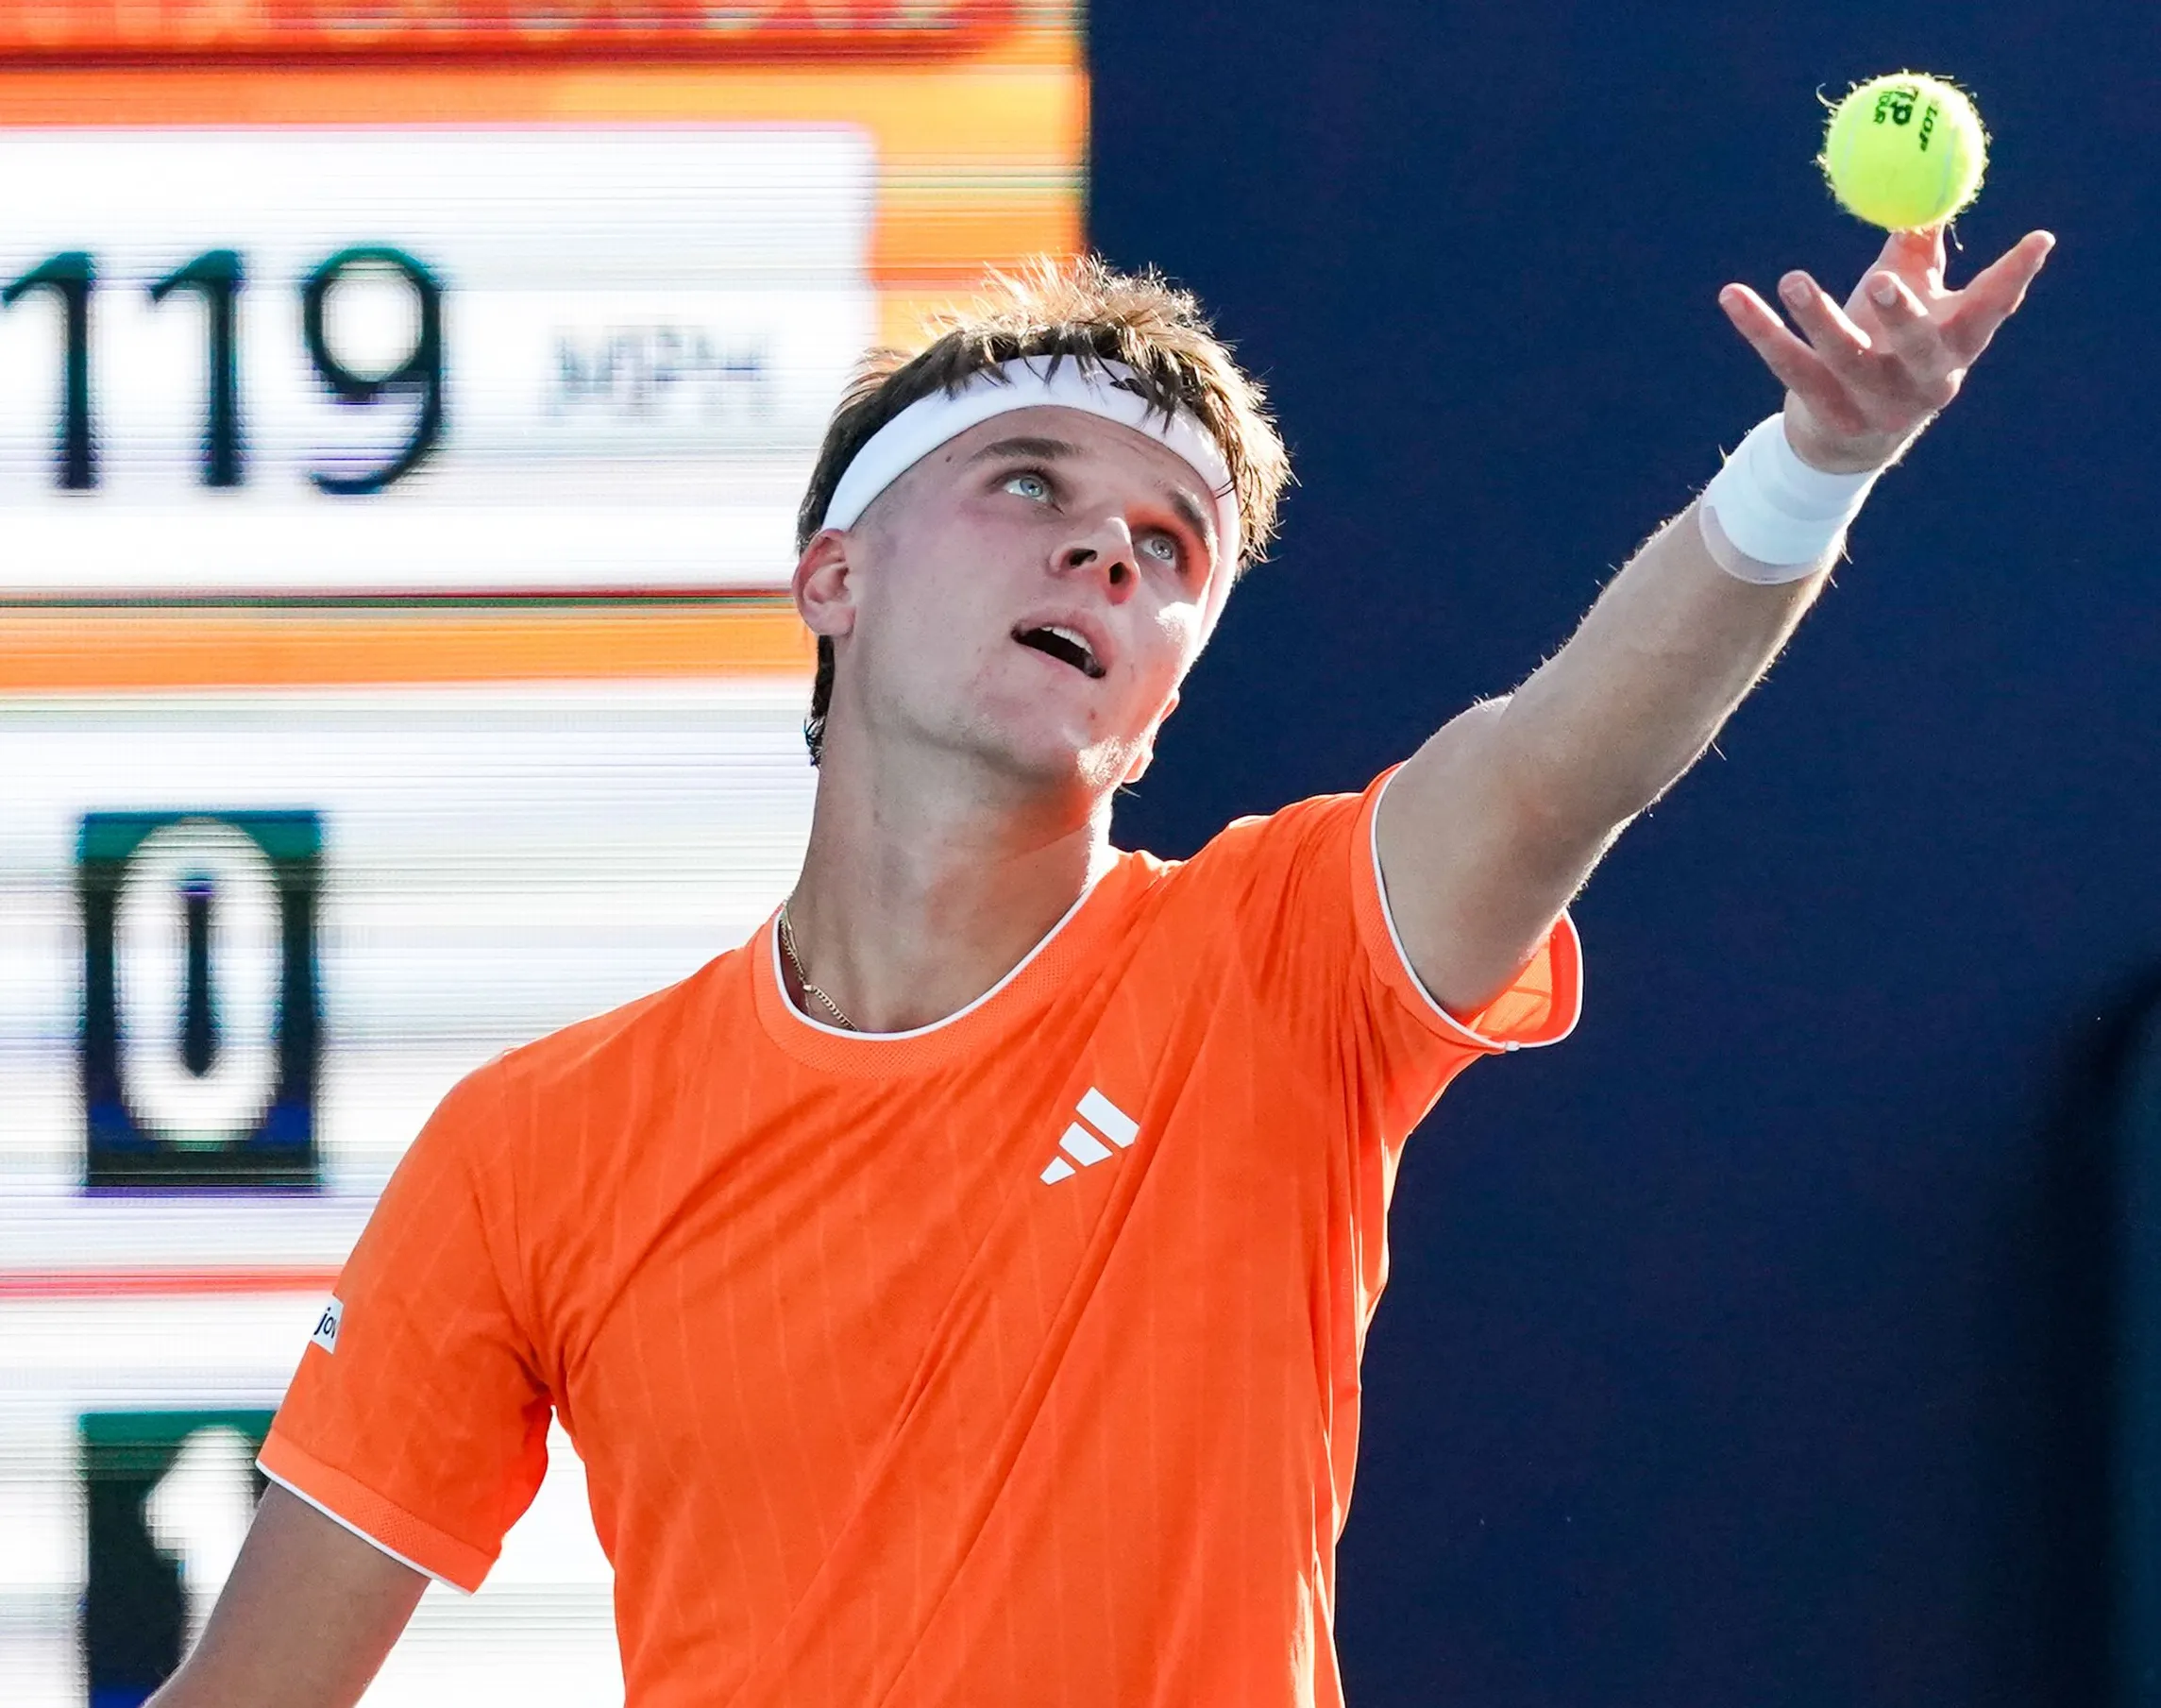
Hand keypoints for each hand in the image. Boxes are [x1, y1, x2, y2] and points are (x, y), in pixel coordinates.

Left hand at [1718, 225, 2054, 473]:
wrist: (1847, 442)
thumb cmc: (1887, 349)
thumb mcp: (1914, 304)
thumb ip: (1920, 254)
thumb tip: (1927, 187)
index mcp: (1954, 349)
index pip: (1991, 311)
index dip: (2016, 278)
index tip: (2037, 240)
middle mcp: (1923, 382)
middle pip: (1920, 348)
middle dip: (1904, 314)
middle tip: (1883, 280)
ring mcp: (1874, 405)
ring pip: (1845, 359)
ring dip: (1818, 317)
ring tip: (1793, 278)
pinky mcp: (1825, 415)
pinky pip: (1788, 365)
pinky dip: (1759, 329)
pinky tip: (1732, 294)